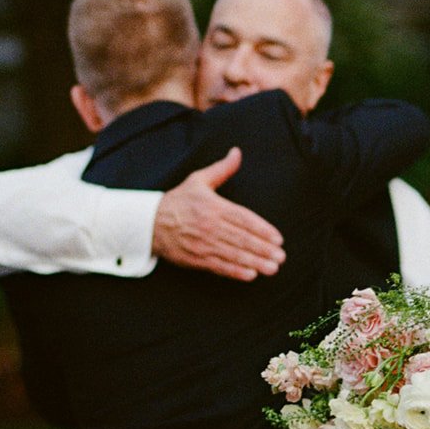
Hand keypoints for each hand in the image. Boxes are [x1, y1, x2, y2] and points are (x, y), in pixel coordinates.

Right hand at [152, 148, 285, 280]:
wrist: (149, 222)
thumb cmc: (178, 201)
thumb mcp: (198, 180)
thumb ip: (222, 169)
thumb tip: (237, 152)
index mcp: (213, 206)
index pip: (243, 219)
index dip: (262, 229)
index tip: (277, 238)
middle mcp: (209, 226)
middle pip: (241, 238)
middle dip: (263, 249)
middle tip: (280, 257)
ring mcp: (202, 244)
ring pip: (233, 254)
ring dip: (254, 262)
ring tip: (272, 268)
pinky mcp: (195, 259)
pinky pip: (218, 266)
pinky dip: (234, 272)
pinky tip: (250, 275)